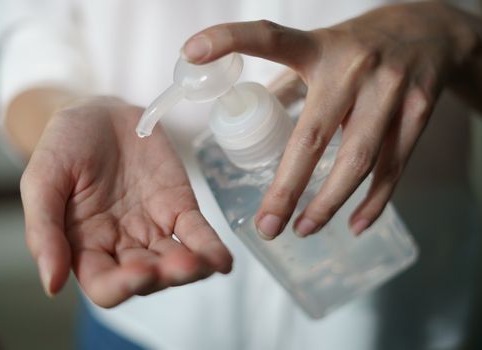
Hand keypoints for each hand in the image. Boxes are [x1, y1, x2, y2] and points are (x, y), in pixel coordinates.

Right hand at [21, 96, 231, 306]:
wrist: (98, 114)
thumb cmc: (63, 147)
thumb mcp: (42, 181)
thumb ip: (44, 231)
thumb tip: (52, 284)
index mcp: (85, 247)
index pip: (104, 284)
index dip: (121, 286)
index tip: (139, 273)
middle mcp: (122, 245)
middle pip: (147, 277)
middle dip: (165, 275)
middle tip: (180, 264)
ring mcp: (154, 228)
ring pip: (176, 259)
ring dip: (193, 266)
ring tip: (204, 263)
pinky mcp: (179, 207)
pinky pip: (197, 232)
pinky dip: (211, 247)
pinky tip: (223, 260)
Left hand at [182, 1, 479, 237]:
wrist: (432, 32)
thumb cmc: (362, 45)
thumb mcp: (321, 49)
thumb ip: (289, 82)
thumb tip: (251, 115)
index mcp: (319, 49)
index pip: (270, 39)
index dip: (230, 40)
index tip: (192, 51)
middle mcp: (353, 68)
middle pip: (312, 137)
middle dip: (287, 189)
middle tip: (267, 226)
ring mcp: (390, 90)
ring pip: (357, 161)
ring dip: (328, 204)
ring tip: (303, 229)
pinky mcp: (419, 111)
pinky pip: (393, 167)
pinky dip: (374, 202)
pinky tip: (354, 225)